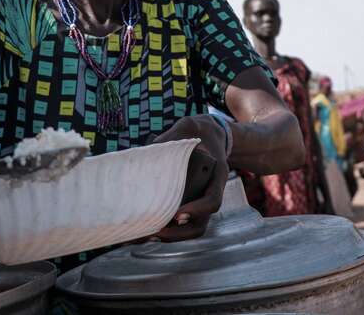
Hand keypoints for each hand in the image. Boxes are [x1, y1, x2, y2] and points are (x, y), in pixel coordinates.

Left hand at [151, 115, 228, 241]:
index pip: (213, 200)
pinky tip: (147, 229)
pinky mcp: (190, 203)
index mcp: (217, 174)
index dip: (197, 210)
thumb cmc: (197, 131)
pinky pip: (183, 223)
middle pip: (202, 223)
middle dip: (179, 233)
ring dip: (171, 236)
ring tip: (147, 235)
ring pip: (192, 228)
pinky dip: (167, 229)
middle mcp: (211, 191)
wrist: (208, 135)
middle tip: (155, 232)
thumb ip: (172, 137)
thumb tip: (151, 150)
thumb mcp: (187, 127)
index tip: (178, 214)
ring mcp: (201, 200)